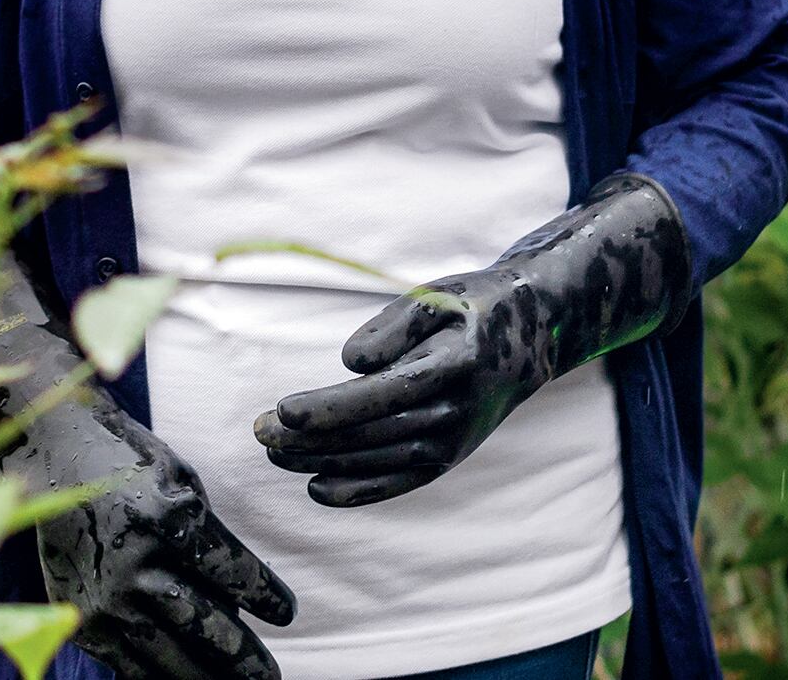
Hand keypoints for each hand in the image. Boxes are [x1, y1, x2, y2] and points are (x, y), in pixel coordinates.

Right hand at [0, 251, 294, 679]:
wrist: (54, 456)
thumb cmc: (131, 464)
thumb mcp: (182, 482)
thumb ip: (206, 538)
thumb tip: (234, 601)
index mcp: (170, 518)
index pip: (232, 571)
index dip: (266, 596)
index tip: (287, 613)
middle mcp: (136, 563)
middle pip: (205, 623)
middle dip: (244, 654)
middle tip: (271, 674)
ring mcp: (106, 596)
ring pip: (169, 652)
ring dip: (211, 674)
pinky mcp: (83, 617)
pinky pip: (129, 662)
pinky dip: (160, 676)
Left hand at [255, 266, 545, 505]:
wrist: (528, 339)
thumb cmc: (470, 309)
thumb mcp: (437, 297)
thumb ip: (394, 326)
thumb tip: (351, 362)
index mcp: (456, 364)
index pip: (385, 394)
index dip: (332, 407)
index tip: (283, 409)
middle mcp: (457, 411)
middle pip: (372, 433)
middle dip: (309, 437)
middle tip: (258, 430)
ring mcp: (453, 442)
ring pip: (377, 460)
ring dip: (320, 461)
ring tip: (273, 452)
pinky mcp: (447, 459)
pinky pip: (398, 483)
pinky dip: (357, 491)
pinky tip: (315, 487)